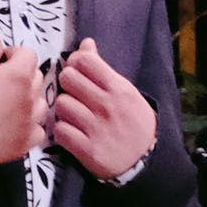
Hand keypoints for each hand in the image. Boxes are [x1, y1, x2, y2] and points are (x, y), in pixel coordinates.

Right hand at [0, 39, 49, 166]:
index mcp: (17, 75)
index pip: (28, 55)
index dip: (13, 54)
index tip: (2, 60)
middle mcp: (27, 100)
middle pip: (36, 78)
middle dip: (21, 75)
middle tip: (0, 80)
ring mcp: (26, 124)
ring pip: (40, 105)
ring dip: (28, 101)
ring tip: (7, 104)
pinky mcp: (21, 145)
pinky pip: (37, 132)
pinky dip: (29, 127)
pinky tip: (12, 126)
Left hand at [51, 41, 155, 181]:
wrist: (146, 161)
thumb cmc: (133, 122)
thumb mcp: (125, 92)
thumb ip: (103, 69)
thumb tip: (86, 44)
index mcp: (118, 88)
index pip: (84, 60)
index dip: (75, 63)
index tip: (78, 73)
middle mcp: (107, 106)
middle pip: (68, 78)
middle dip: (68, 85)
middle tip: (74, 94)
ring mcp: (97, 129)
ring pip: (61, 104)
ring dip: (64, 110)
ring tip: (75, 115)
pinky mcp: (87, 150)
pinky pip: (60, 131)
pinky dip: (62, 132)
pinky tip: (72, 132)